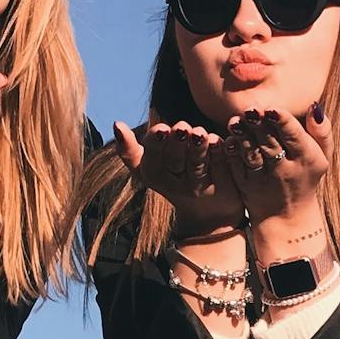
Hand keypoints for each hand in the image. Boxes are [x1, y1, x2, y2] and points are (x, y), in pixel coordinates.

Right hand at [114, 119, 241, 231]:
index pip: (151, 160)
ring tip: (199, 133)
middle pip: (175, 161)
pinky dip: (218, 153)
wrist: (208, 214)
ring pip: (197, 166)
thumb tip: (117, 124)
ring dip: (197, 148)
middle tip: (181, 127)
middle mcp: (176, 186)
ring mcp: (200, 189)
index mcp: (154, 176)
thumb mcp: (149, 169)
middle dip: (177, 143)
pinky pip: (220, 169)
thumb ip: (131, 150)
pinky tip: (218, 140)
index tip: (162, 129)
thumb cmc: (174, 178)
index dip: (156, 145)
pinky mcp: (223, 188)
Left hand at [218, 103, 329, 224]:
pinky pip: (237, 167)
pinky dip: (232, 152)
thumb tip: (313, 105)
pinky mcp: (246, 185)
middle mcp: (285, 169)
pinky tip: (229, 138)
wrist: (288, 216)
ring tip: (235, 122)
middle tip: (250, 109)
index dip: (282, 122)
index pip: (294, 136)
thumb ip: (322, 131)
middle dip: (259, 126)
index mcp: (307, 159)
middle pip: (270, 143)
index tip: (272, 109)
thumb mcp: (322, 156)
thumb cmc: (306, 175)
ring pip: (252, 155)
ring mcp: (264, 179)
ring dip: (243, 138)